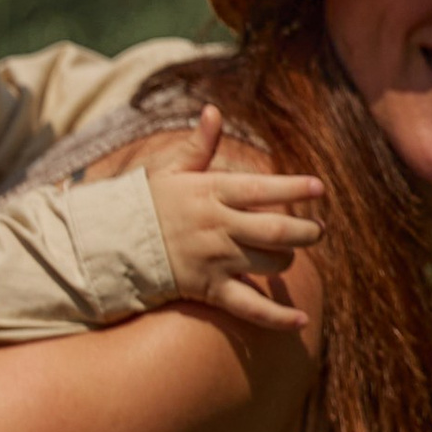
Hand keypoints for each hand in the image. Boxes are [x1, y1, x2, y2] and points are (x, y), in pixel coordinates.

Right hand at [146, 103, 320, 332]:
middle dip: (307, 231)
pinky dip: (278, 317)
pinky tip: (300, 321)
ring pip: (271, 262)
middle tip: (318, 231)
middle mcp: (219, 226)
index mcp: (211, 192)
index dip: (296, 188)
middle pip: (279, 230)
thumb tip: (213, 111)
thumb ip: (199, 145)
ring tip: (289, 255)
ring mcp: (215, 260)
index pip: (264, 188)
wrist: (110, 245)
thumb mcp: (170, 170)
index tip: (320, 188)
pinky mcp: (209, 290)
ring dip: (289, 260)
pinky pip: (251, 307)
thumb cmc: (145, 205)